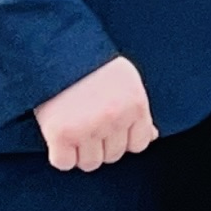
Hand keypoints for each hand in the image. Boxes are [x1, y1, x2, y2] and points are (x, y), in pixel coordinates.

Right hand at [35, 54, 155, 172]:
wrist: (57, 47)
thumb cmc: (92, 62)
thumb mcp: (125, 79)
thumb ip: (138, 110)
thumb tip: (153, 136)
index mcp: (135, 105)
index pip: (139, 144)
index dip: (123, 138)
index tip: (110, 127)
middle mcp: (115, 119)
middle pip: (113, 155)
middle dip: (102, 144)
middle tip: (87, 123)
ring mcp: (88, 128)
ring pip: (90, 163)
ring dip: (81, 152)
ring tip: (73, 129)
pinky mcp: (61, 134)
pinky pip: (64, 163)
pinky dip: (61, 155)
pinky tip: (59, 138)